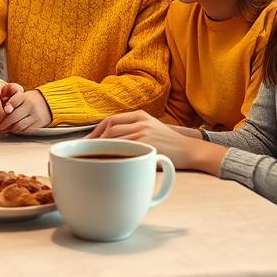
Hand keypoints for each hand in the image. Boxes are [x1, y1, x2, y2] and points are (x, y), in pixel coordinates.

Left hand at [0, 89, 51, 133]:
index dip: (8, 106)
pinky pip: (26, 130)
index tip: (4, 111)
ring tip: (6, 129)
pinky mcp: (39, 123)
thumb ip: (10, 102)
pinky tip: (14, 130)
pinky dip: (18, 131)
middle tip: (0, 126)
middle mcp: (30, 105)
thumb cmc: (28, 101)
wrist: (46, 104)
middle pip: (14, 116)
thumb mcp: (20, 96)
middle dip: (5, 123)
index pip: (14, 101)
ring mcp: (35, 115)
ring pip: (19, 125)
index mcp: (24, 97)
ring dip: (11, 129)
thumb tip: (0, 110)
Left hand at [90, 111, 220, 171]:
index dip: (96, 131)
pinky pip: (124, 148)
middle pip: (109, 128)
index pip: (111, 120)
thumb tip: (108, 140)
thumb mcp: (151, 128)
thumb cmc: (169, 143)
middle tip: (87, 151)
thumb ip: (133, 129)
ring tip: (94, 157)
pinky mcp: (147, 145)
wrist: (189, 150)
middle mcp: (140, 121)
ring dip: (102, 148)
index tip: (87, 140)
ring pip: (114, 138)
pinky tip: (108, 161)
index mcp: (140, 115)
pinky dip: (114, 154)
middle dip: (95, 140)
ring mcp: (143, 132)